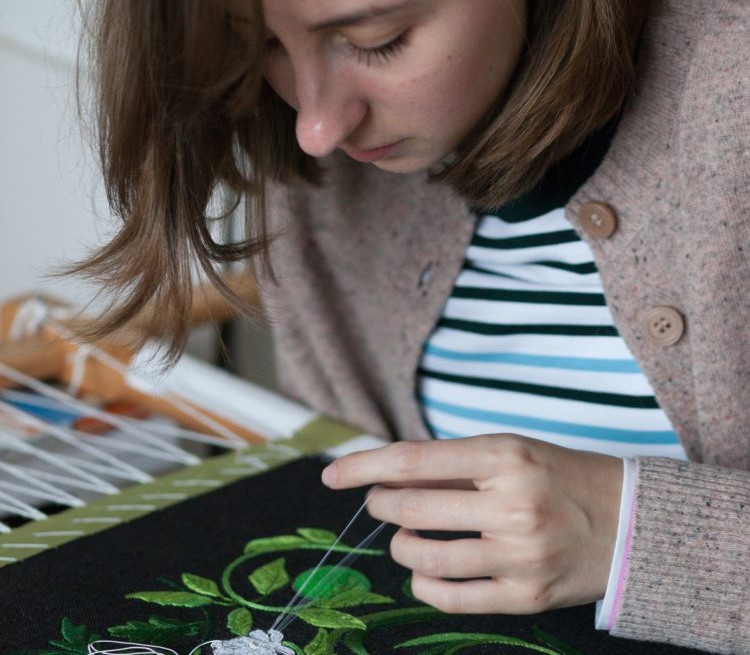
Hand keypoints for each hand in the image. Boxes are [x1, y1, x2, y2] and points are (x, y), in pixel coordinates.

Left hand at [321, 434, 622, 614]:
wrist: (630, 524)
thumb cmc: (560, 476)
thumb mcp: (509, 451)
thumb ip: (451, 465)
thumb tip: (389, 476)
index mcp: (506, 457)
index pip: (414, 460)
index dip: (364, 466)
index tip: (332, 475)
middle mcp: (512, 505)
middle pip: (412, 510)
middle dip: (380, 505)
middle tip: (380, 503)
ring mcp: (520, 556)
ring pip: (425, 558)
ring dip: (400, 546)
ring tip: (406, 536)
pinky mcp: (526, 597)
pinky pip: (451, 598)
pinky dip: (423, 584)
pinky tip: (423, 571)